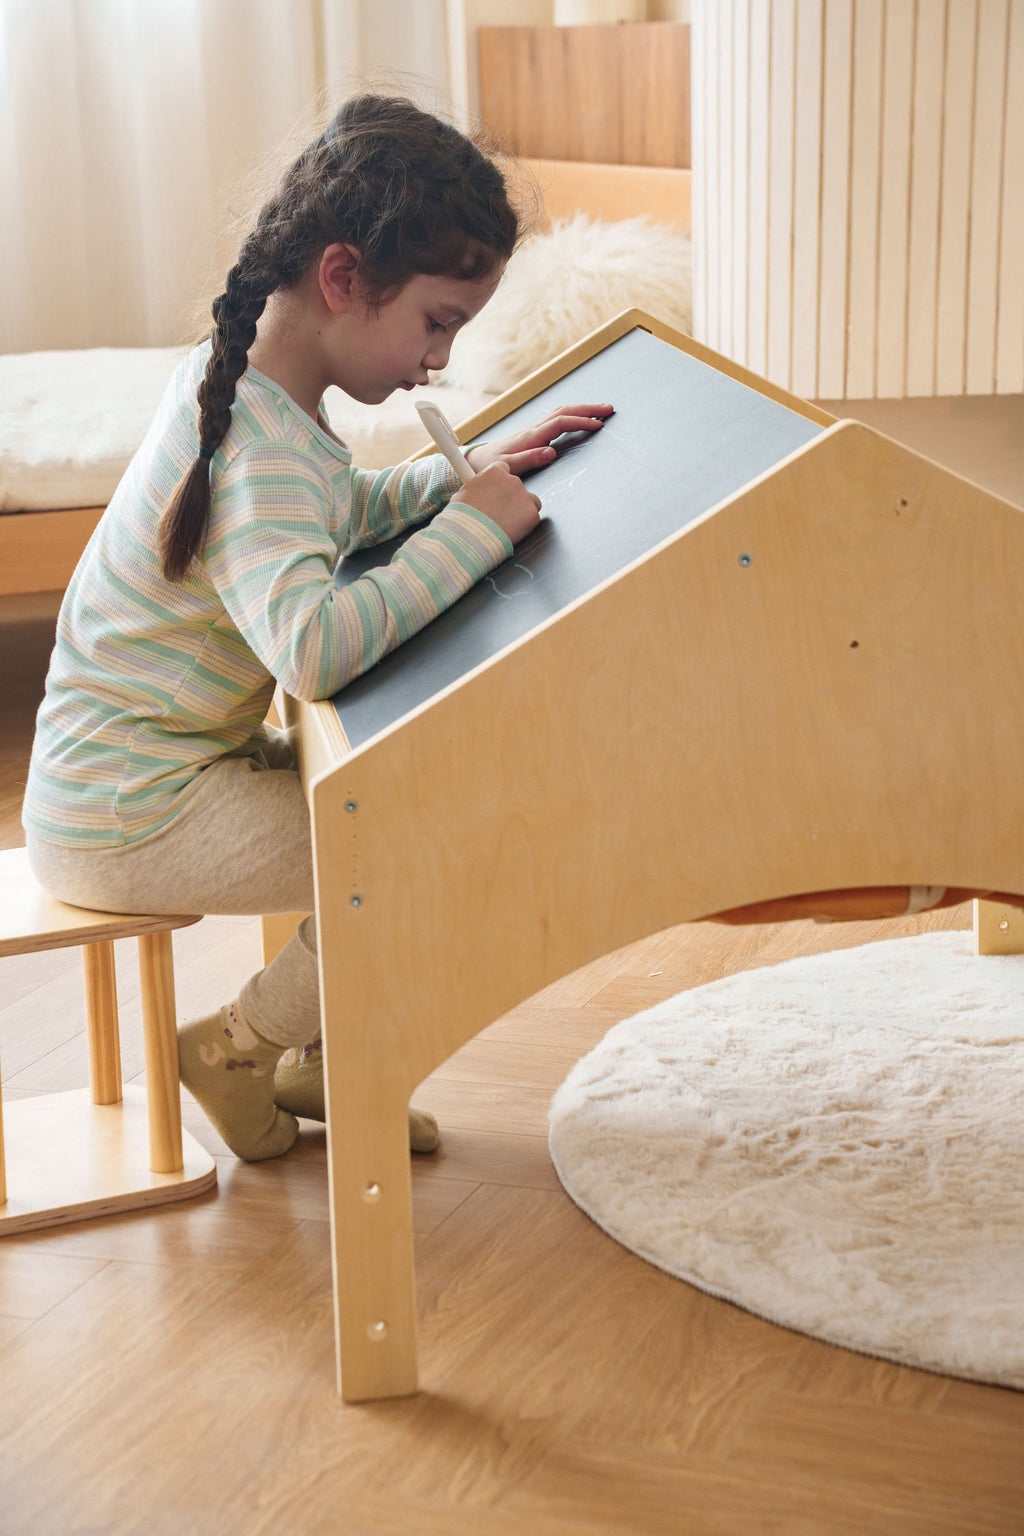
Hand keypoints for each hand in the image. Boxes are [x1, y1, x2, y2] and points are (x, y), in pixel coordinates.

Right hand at [454, 461, 540, 545]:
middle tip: (500, 512)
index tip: (497, 493)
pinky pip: (533, 518)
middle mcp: (512, 480)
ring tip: (507, 523)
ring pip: (530, 501)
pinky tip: (512, 531)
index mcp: (494, 472)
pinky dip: (526, 525)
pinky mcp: (532, 514)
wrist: (471, 536)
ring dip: (521, 510)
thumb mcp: (464, 493)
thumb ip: (478, 487)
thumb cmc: (463, 517)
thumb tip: (478, 489)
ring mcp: (525, 496)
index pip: (504, 469)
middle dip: (511, 498)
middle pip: (517, 486)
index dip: (500, 484)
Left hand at [465, 402, 613, 477]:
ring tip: (601, 410)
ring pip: (561, 412)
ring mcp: (533, 430)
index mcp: (530, 437)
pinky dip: (572, 415)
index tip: (598, 425)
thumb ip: (528, 459)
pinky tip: (581, 418)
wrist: (474, 461)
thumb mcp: (506, 467)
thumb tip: (552, 452)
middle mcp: (533, 429)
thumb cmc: (488, 466)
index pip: (560, 423)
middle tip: (609, 409)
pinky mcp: (533, 434)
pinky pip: (557, 419)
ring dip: (582, 409)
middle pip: (564, 411)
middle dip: (588, 408)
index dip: (580, 422)